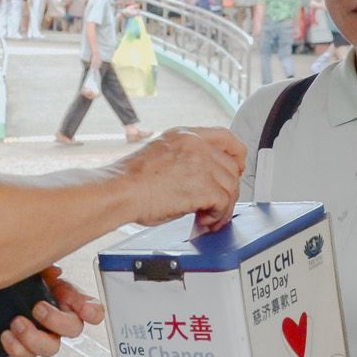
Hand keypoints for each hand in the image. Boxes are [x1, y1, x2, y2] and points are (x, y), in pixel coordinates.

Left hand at [0, 266, 102, 356]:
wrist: (0, 297)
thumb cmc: (24, 283)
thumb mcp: (35, 270)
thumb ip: (45, 268)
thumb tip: (54, 272)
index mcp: (68, 300)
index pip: (92, 308)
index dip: (93, 311)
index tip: (85, 309)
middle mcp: (61, 321)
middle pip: (73, 330)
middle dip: (55, 320)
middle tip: (37, 308)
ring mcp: (45, 337)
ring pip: (50, 349)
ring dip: (32, 337)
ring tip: (16, 322)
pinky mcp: (26, 348)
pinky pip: (25, 356)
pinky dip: (15, 347)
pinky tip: (6, 334)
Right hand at [115, 126, 246, 231]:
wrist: (120, 190)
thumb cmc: (130, 180)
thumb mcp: (161, 156)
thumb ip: (184, 161)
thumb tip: (197, 181)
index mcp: (185, 135)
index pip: (226, 137)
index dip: (236, 155)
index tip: (236, 168)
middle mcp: (196, 145)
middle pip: (231, 166)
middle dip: (228, 189)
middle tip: (217, 205)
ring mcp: (201, 164)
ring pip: (231, 187)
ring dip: (223, 207)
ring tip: (209, 218)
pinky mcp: (203, 186)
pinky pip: (224, 203)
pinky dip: (218, 216)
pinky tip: (205, 221)